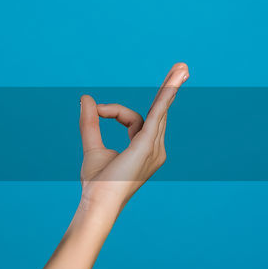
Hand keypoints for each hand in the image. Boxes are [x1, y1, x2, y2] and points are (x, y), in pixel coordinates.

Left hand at [78, 62, 188, 214]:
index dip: (113, 111)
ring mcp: (154, 148)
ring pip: (161, 110)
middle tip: (181, 66)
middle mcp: (155, 149)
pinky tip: (173, 83)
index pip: (133, 119)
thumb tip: (86, 98)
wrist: (97, 202)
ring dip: (170, 88)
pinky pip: (158, 115)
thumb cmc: (97, 183)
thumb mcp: (92, 146)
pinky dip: (165, 98)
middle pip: (155, 112)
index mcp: (144, 149)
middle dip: (168, 89)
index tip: (97, 111)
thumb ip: (90, 123)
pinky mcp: (147, 145)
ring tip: (182, 67)